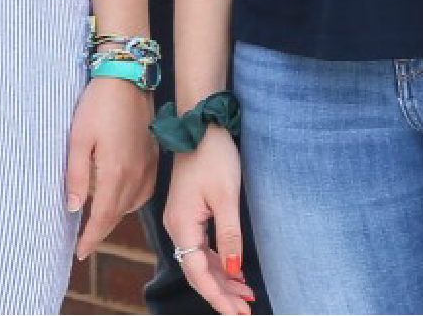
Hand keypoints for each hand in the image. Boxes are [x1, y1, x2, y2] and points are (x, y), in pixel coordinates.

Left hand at [67, 78, 155, 258]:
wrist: (128, 78)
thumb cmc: (98, 105)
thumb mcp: (78, 138)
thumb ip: (75, 175)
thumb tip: (72, 208)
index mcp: (114, 173)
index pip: (102, 218)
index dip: (90, 239)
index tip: (79, 253)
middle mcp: (135, 176)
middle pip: (116, 215)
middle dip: (100, 232)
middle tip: (84, 243)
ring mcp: (147, 168)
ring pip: (130, 206)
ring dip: (114, 216)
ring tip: (96, 221)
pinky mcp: (153, 158)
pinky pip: (143, 192)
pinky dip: (129, 201)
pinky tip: (118, 196)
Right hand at [162, 132, 254, 315]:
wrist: (200, 125)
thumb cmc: (213, 156)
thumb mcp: (226, 197)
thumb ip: (229, 236)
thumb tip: (233, 271)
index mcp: (182, 225)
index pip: (198, 273)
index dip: (217, 296)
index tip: (236, 313)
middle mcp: (176, 227)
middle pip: (197, 271)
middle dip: (221, 294)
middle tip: (245, 311)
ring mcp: (180, 220)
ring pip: (200, 261)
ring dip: (222, 280)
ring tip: (245, 297)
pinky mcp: (188, 214)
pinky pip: (201, 247)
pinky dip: (218, 263)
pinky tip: (234, 272)